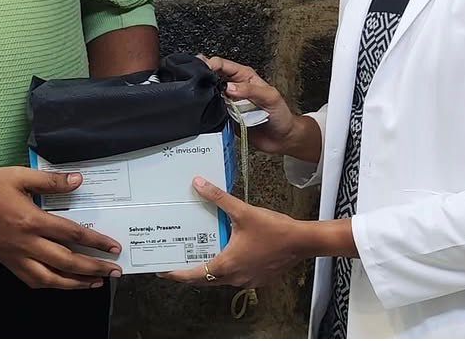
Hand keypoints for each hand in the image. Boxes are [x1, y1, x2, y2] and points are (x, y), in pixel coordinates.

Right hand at [0, 167, 122, 288]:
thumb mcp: (22, 176)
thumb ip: (51, 181)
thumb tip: (78, 181)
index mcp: (32, 220)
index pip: (72, 234)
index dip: (95, 241)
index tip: (113, 247)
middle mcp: (27, 244)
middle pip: (67, 261)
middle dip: (94, 267)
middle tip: (114, 270)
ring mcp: (17, 257)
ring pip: (51, 279)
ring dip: (76, 283)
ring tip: (95, 282)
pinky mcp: (8, 263)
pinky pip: (33, 280)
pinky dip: (52, 285)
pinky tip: (63, 283)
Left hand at [159, 177, 310, 286]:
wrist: (302, 242)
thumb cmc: (273, 229)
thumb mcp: (243, 210)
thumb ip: (218, 198)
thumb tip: (198, 184)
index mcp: (227, 265)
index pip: (194, 275)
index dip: (177, 274)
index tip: (163, 271)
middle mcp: (235, 278)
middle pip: (205, 279)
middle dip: (190, 271)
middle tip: (176, 261)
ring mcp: (247, 280)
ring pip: (221, 279)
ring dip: (209, 269)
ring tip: (198, 254)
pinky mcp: (258, 278)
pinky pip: (235, 276)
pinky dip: (226, 268)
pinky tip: (227, 252)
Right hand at [202, 56, 297, 154]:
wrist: (282, 139)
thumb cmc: (281, 114)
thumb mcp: (270, 97)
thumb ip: (250, 90)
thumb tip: (229, 87)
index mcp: (244, 76)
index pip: (223, 64)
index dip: (211, 64)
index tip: (203, 69)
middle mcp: (234, 87)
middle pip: (213, 77)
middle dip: (203, 77)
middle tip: (195, 80)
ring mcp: (229, 102)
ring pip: (210, 94)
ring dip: (204, 94)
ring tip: (197, 95)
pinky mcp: (226, 116)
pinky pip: (212, 111)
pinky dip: (207, 110)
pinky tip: (203, 110)